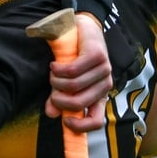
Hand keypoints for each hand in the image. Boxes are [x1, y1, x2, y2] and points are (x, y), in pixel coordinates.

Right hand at [44, 12, 112, 130]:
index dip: (80, 127)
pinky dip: (57, 69)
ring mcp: (104, 70)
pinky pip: (72, 70)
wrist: (83, 30)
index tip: (65, 121)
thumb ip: (59, 99)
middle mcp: (105, 85)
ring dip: (55, 80)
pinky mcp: (97, 56)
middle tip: (52, 88)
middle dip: (58, 98)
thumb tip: (51, 114)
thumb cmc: (75, 59)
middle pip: (78, 103)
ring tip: (53, 72)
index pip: (96, 121)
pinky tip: (54, 65)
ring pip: (72, 86)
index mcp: (100, 97)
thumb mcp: (66, 83)